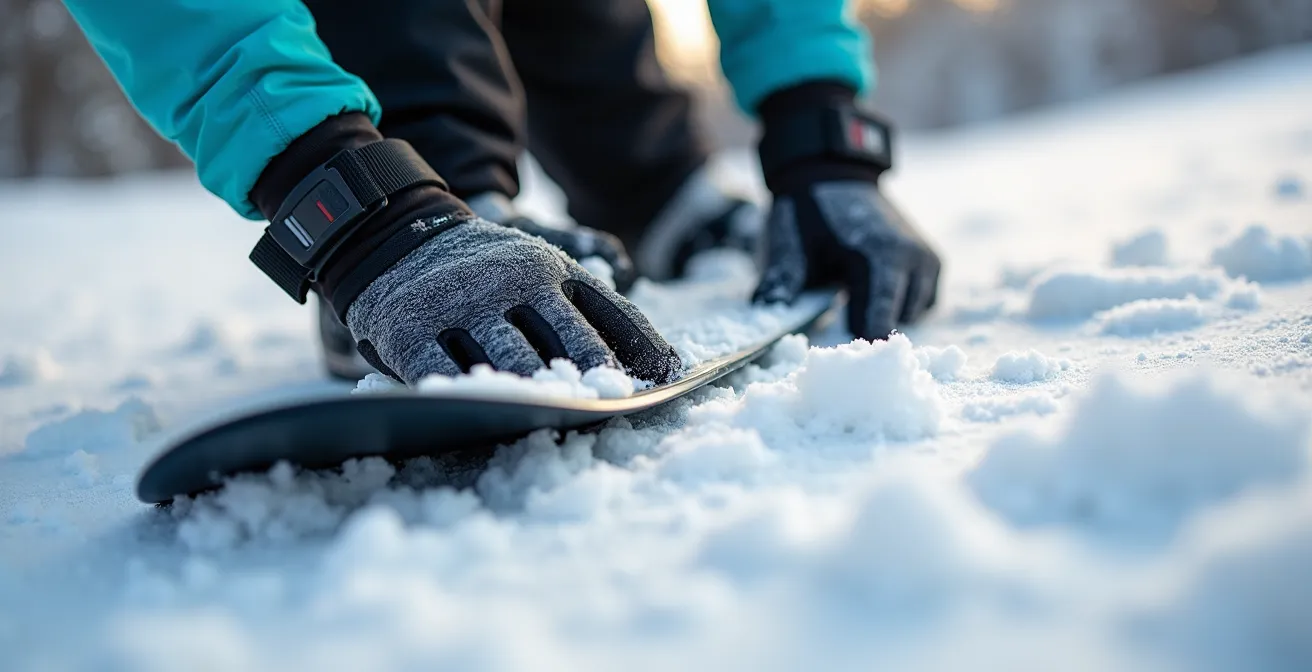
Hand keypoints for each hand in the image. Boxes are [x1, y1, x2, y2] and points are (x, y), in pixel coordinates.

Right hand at [248, 114, 680, 385]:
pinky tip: (488, 419)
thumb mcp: (546, 268)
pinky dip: (469, 401)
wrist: (394, 234)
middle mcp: (506, 284)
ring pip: (509, 365)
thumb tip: (668, 365)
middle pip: (561, 348)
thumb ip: (600, 308)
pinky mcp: (409, 332)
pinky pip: (443, 376)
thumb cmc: (489, 268)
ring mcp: (456, 307)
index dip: (634, 354)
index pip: (605, 316)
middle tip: (610, 414)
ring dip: (537, 398)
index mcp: (547, 268)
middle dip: (589, 384)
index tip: (659, 387)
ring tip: (560, 424)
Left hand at [750, 83, 939, 339]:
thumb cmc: (807, 213)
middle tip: (838, 323)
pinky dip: (902, 304)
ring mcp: (926, 257)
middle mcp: (911, 257)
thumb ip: (781, 284)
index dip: (855, 344)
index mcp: (878, 255)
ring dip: (886, 314)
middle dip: (869, 328)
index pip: (877, 321)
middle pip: (897, 322)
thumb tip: (766, 320)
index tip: (838, 356)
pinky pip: (924, 301)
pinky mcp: (932, 258)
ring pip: (914, 314)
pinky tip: (872, 292)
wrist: (833, 174)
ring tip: (853, 300)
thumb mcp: (789, 244)